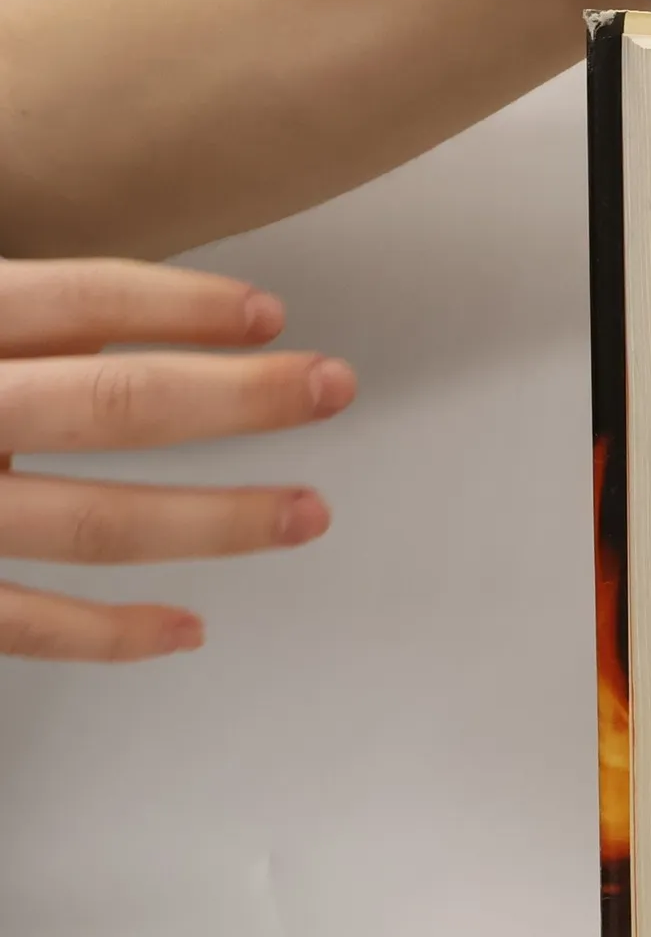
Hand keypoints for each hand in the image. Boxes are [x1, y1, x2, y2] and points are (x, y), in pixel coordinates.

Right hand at [0, 259, 355, 660]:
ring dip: (217, 522)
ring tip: (309, 512)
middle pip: (111, 405)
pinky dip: (113, 634)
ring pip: (94, 523)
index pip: (78, 302)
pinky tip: (191, 629)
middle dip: (239, 398)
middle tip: (334, 388)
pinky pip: (28, 625)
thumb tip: (152, 312)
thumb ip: (27, 317)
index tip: (271, 316)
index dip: (182, 305)